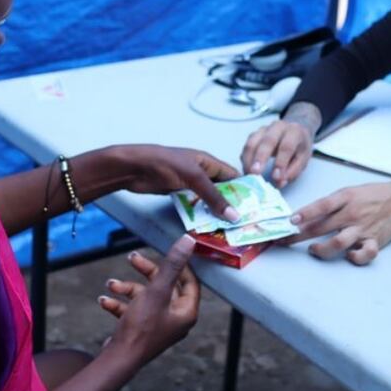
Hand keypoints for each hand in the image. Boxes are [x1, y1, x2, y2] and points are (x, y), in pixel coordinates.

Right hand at [98, 235, 200, 365]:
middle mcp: (174, 319)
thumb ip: (172, 265)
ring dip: (126, 288)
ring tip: (111, 284)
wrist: (119, 359)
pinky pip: (132, 310)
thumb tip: (189, 241)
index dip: (179, 265)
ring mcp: (157, 325)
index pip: (189, 282)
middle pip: (164, 286)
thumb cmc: (141, 327)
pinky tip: (104, 300)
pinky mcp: (141, 329)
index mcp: (186, 312)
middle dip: (146, 272)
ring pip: (144, 297)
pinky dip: (119, 303)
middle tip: (132, 258)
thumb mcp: (157, 291)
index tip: (168, 251)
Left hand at [124, 145, 240, 221]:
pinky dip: (201, 214)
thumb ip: (214, 196)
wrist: (134, 168)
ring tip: (229, 228)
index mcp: (207, 162)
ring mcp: (188, 184)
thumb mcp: (193, 178)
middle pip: (221, 189)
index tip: (256, 207)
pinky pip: (194, 205)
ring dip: (216, 211)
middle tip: (244, 222)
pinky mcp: (177, 193)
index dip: (244, 189)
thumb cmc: (164, 164)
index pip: (232, 176)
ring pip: (207, 198)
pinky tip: (208, 226)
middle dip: (231, 203)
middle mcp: (200, 172)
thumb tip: (234, 215)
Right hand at [240, 102, 320, 186]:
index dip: (281, 162)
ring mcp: (264, 129)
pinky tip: (247, 169)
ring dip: (248, 160)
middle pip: (267, 141)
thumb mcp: (302, 160)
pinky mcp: (254, 134)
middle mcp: (278, 127)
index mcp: (294, 132)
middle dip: (260, 158)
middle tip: (255, 174)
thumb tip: (279, 182)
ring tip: (249, 175)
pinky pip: (246, 146)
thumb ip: (292, 172)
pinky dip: (245, 159)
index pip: (287, 146)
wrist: (294, 131)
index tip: (275, 177)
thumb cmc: (298, 147)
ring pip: (252, 142)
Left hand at [283, 181, 390, 264]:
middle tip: (285, 241)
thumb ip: (330, 204)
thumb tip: (305, 216)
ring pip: (338, 243)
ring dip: (321, 249)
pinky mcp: (374, 241)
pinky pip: (364, 254)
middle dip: (299, 236)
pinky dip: (354, 257)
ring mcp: (362, 229)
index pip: (321, 206)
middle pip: (321, 227)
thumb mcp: (348, 192)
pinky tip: (348, 255)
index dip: (304, 213)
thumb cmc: (370, 195)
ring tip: (313, 249)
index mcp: (345, 198)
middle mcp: (352, 214)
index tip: (289, 221)